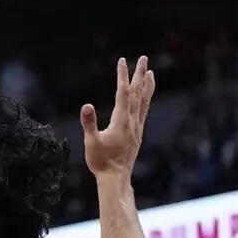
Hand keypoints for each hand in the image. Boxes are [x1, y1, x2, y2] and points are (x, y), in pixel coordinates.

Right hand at [80, 56, 155, 178]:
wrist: (116, 178)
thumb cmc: (101, 161)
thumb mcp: (91, 142)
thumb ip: (89, 123)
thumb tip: (86, 106)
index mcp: (121, 121)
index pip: (122, 92)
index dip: (122, 75)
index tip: (122, 61)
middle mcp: (132, 122)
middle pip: (137, 93)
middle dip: (139, 75)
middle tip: (144, 59)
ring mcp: (137, 127)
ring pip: (144, 102)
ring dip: (147, 86)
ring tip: (151, 73)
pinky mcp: (137, 134)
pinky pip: (144, 111)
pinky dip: (146, 100)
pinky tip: (145, 97)